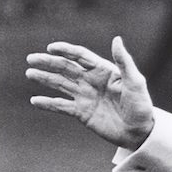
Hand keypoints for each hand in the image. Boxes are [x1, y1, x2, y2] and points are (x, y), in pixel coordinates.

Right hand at [26, 36, 154, 149]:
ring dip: (45, 78)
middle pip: (66, 68)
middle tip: (31, 59)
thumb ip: (124, 62)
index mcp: (104, 71)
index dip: (66, 50)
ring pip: (60, 84)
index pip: (81, 56)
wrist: (139, 132)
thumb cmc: (141, 105)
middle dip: (49, 62)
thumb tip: (116, 39)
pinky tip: (35, 101)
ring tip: (30, 73)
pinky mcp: (81, 112)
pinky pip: (61, 106)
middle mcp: (91, 81)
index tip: (51, 47)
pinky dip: (48, 103)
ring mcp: (85, 96)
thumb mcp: (135, 82)